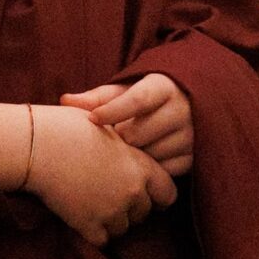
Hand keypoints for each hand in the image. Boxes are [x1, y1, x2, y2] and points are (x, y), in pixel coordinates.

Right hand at [26, 105, 176, 246]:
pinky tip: (82, 212)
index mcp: (140, 165)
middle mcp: (132, 192)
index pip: (168, 193)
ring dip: (112, 219)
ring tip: (92, 199)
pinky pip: (103, 240)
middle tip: (108, 190)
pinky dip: (94, 231)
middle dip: (131, 205)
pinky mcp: (89, 226)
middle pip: (144, 213)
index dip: (157, 193)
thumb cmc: (68, 126)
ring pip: (124, 229)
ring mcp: (111, 212)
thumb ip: (125, 146)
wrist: (37, 145)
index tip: (143, 190)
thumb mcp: (106, 127)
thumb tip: (129, 151)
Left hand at [61, 74, 193, 176]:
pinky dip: (147, 168)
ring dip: (132, 156)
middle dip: (118, 138)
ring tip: (125, 147)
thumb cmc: (146, 96)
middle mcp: (182, 109)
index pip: (137, 100)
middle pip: (138, 133)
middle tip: (109, 137)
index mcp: (163, 86)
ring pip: (148, 155)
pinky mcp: (193, 158)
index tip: (92, 119)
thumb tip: (65, 100)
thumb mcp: (127, 90)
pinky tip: (141, 159)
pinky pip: (162, 171)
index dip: (112, 111)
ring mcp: (190, 135)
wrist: (187, 103)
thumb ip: (98, 96)